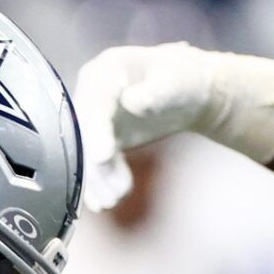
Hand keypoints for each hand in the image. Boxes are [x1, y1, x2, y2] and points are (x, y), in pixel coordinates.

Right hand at [73, 43, 273, 212]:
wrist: (187, 90)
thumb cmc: (183, 79)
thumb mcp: (175, 81)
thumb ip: (155, 91)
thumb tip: (133, 102)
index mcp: (105, 71)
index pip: (96, 102)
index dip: (96, 130)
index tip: (101, 156)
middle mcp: (92, 93)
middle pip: (85, 131)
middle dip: (97, 163)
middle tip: (113, 191)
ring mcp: (96, 116)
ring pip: (89, 150)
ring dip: (100, 178)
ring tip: (116, 198)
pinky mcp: (103, 137)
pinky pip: (97, 162)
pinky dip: (101, 182)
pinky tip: (104, 201)